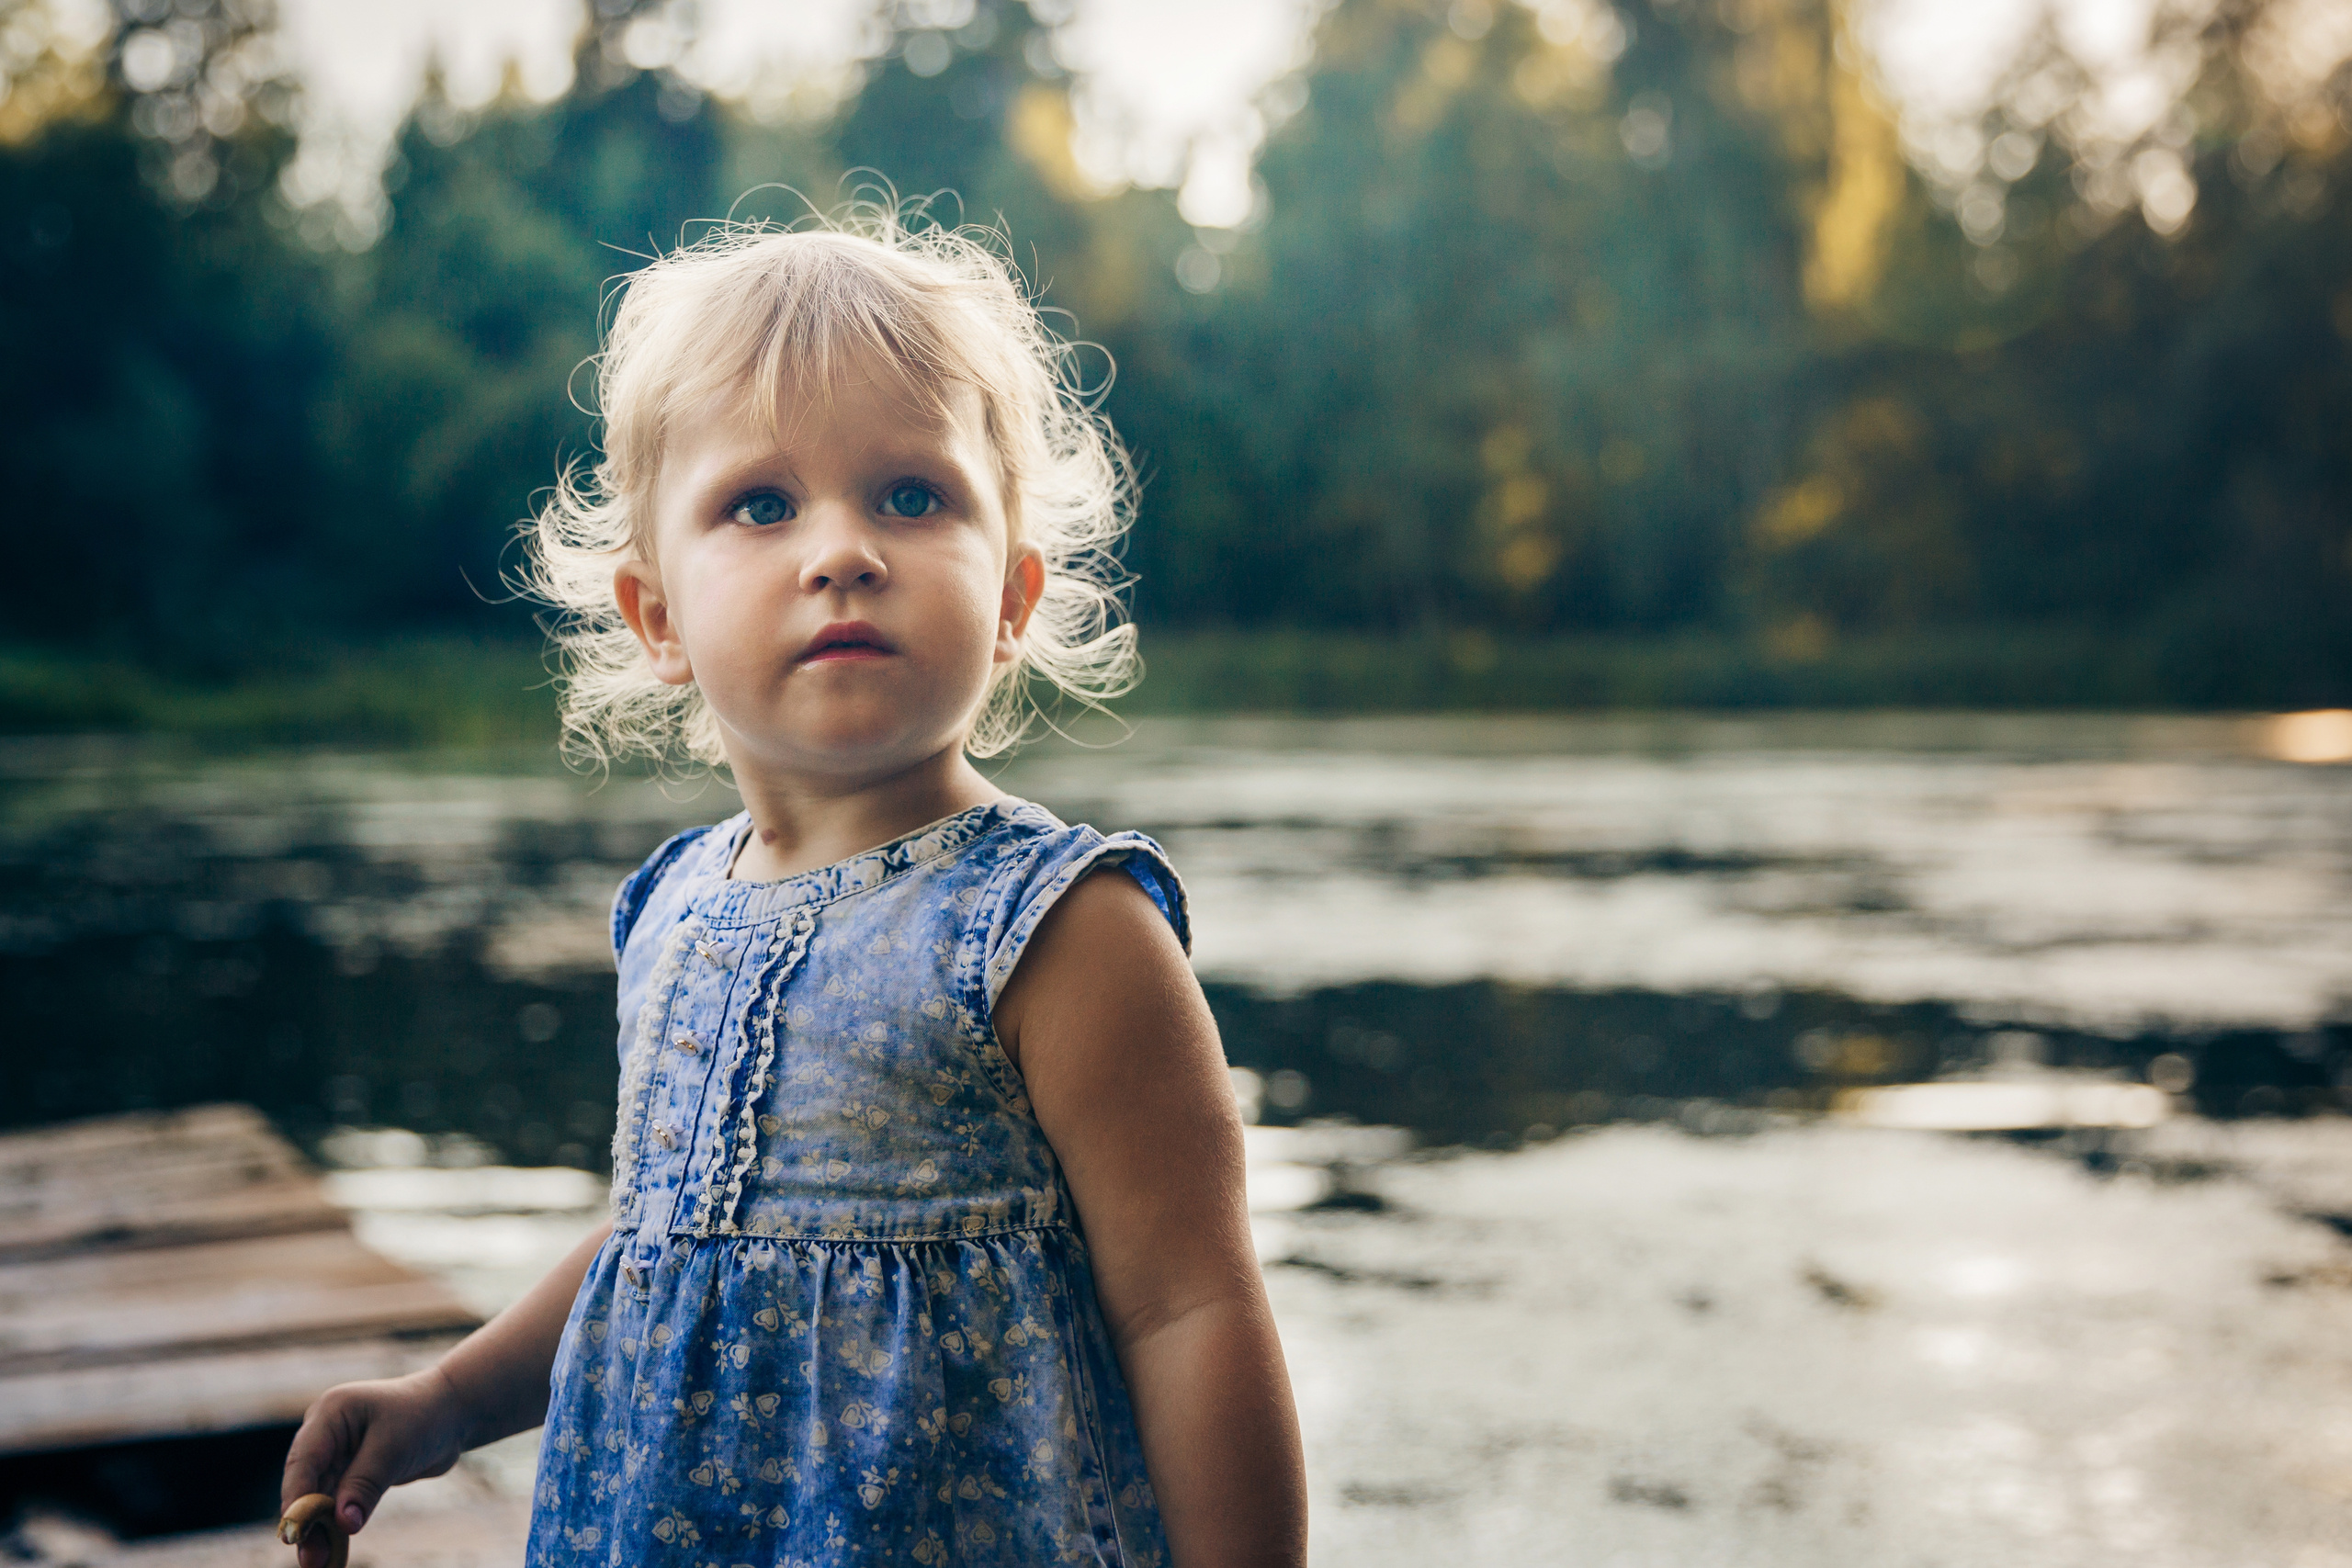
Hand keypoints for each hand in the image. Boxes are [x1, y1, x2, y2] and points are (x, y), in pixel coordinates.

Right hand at [280, 1366, 468, 1565]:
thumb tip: (343, 1524)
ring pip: (319, 1499)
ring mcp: (337, 1454)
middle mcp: (326, 1434)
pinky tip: (334, 1556)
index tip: (295, 1534)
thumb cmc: (425, 1418)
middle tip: (311, 1561)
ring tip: (319, 1566)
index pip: (304, 1461)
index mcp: (331, 1414)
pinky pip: (337, 1504)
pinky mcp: (351, 1473)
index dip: (296, 1499)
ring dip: (320, 1532)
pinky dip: (337, 1528)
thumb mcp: (394, 1448)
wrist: (454, 1413)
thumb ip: (365, 1484)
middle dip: (307, 1524)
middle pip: (307, 1484)